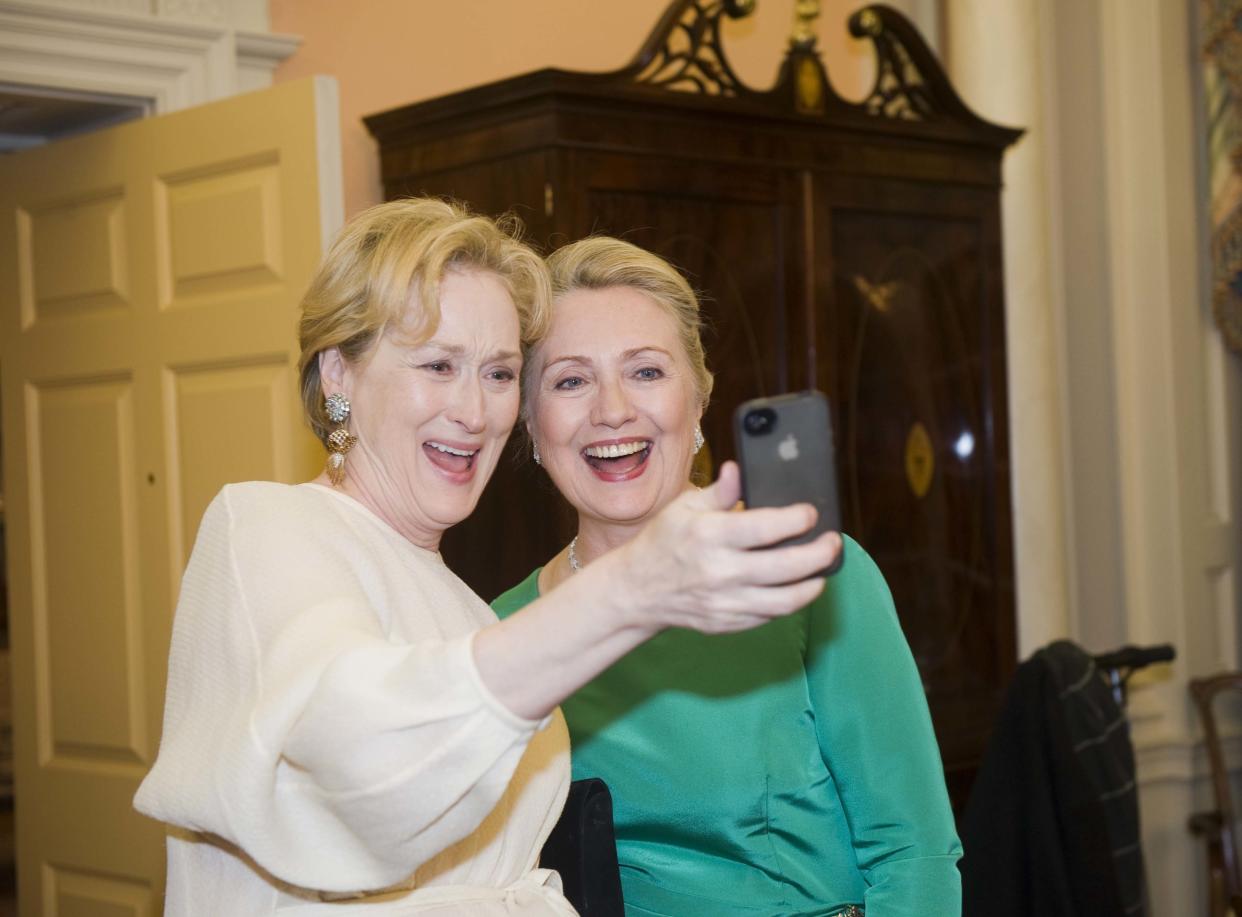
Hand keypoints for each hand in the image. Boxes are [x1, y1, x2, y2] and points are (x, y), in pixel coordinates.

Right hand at [616, 462, 841, 634]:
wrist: (637, 590)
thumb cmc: (663, 541)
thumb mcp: (685, 507)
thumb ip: (720, 492)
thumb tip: (740, 470)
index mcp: (709, 535)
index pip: (766, 527)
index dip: (797, 519)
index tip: (811, 513)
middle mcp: (719, 571)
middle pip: (786, 566)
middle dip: (820, 553)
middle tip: (833, 542)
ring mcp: (724, 602)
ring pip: (785, 600)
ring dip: (813, 584)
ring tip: (823, 570)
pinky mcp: (726, 623)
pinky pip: (769, 616)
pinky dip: (789, 602)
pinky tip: (797, 587)